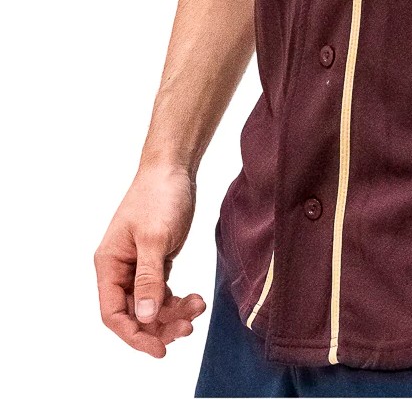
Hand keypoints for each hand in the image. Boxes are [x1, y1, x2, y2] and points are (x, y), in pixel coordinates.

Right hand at [94, 161, 206, 357]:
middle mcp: (120, 269)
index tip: (159, 349)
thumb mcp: (155, 237)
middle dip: (160, 325)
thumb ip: (149, 278)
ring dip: (173, 313)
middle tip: (187, 328)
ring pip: (151, 306)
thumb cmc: (159, 195)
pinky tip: (195, 299)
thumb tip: (143, 316)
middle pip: (134, 314)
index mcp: (109, 263)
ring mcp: (138, 266)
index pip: (113, 313)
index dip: (134, 335)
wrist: (173, 167)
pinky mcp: (156, 261)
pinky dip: (178, 300)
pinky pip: (162, 293)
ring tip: (198, 306)